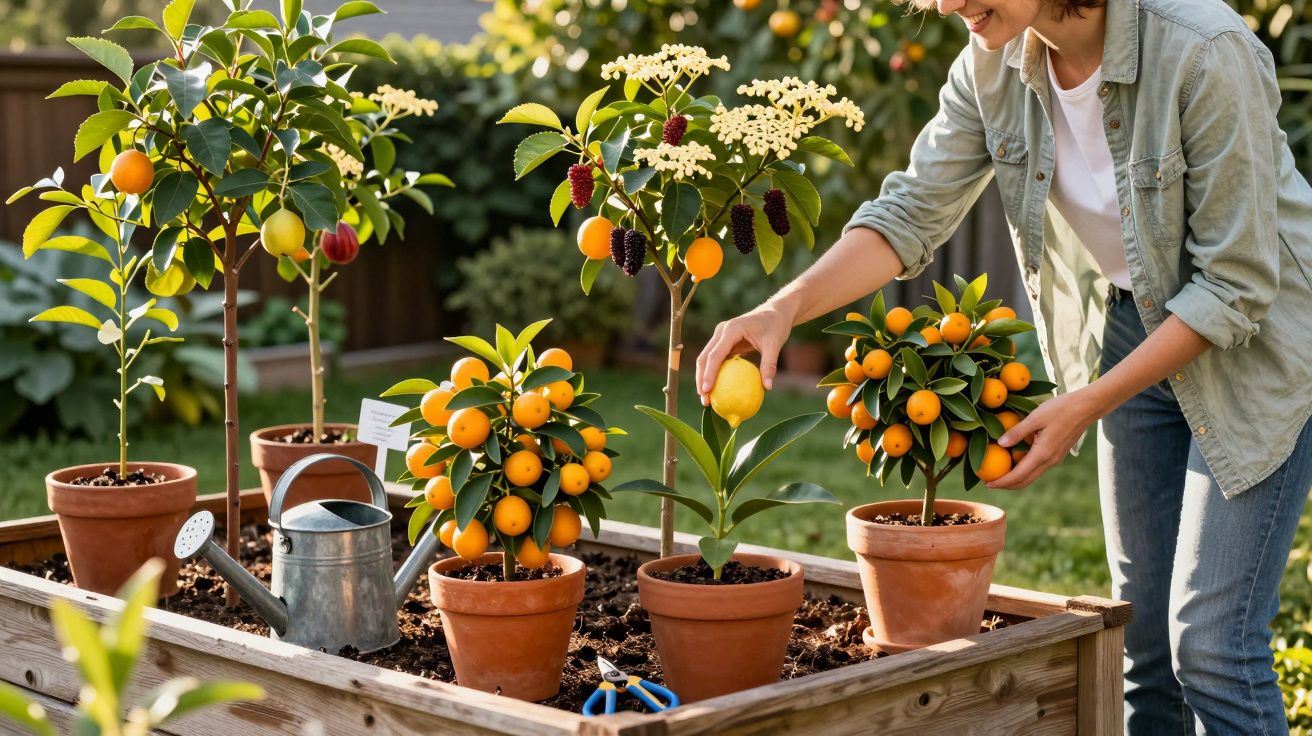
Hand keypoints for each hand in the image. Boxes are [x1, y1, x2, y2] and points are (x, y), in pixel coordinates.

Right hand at [696, 302, 794, 403]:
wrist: (775, 312)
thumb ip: (770, 364)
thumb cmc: (776, 326)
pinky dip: (713, 374)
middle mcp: (721, 331)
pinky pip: (715, 360)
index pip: (715, 354)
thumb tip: (767, 387)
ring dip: (703, 378)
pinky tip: (716, 390)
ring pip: (706, 359)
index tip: (707, 390)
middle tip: (704, 400)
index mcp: (731, 329)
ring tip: (706, 399)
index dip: (709, 373)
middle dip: (701, 379)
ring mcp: (720, 336)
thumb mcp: (775, 344)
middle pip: (704, 357)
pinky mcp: (724, 342)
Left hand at [988, 388, 1102, 489]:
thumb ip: (1017, 432)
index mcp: (1043, 454)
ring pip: (1032, 476)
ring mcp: (1055, 459)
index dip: (1002, 482)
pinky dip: (1025, 470)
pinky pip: (1038, 468)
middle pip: (1025, 481)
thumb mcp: (1036, 417)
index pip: (1018, 476)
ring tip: (1000, 474)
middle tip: (989, 483)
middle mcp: (1050, 461)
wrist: (1087, 407)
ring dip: (1016, 478)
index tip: (987, 484)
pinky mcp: (1058, 454)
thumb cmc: (1061, 408)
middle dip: (1007, 485)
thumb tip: (1000, 443)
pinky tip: (1015, 461)